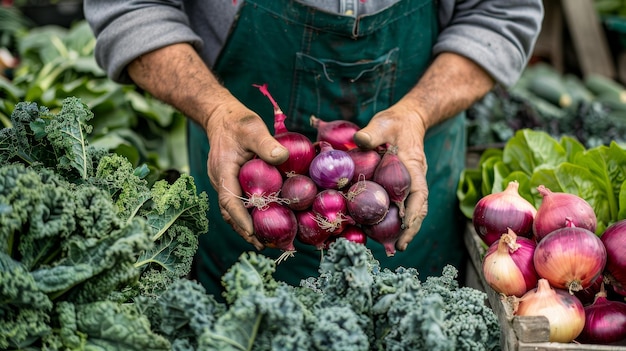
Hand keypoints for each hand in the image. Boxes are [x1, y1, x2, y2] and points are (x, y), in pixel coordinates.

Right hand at [205, 98, 288, 249]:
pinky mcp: (232, 183)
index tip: (252, 232)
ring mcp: (225, 184)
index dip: (240, 218)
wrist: (222, 117)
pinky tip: (266, 223)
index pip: (228, 200)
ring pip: (234, 212)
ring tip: (268, 243)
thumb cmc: (237, 122)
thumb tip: (283, 157)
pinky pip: (239, 204)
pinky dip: (250, 216)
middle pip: (231, 213)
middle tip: (266, 246)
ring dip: (248, 228)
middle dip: (246, 231)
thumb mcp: (253, 128)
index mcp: (223, 171)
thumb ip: (266, 143)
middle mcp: (221, 182)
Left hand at [353, 104, 428, 251]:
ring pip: (408, 209)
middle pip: (416, 209)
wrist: (406, 120)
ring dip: (401, 228)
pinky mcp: (397, 185)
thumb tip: (359, 141)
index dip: (414, 212)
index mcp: (413, 168)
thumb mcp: (383, 123)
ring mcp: (407, 184)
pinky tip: (376, 228)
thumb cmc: (395, 122)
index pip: (419, 194)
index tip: (406, 227)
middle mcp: (413, 179)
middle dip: (410, 229)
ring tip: (391, 247)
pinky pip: (396, 204)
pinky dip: (390, 217)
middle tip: (399, 248)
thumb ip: (372, 133)